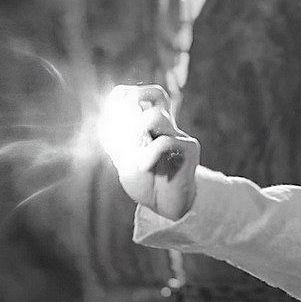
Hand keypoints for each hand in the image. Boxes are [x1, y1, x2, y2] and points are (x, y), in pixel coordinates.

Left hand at [100, 84, 199, 219]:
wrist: (166, 207)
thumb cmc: (145, 182)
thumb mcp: (123, 158)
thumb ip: (116, 136)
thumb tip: (111, 114)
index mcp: (153, 125)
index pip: (146, 94)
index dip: (127, 94)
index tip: (111, 113)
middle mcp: (168, 126)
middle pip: (157, 94)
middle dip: (132, 107)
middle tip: (123, 127)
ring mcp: (180, 136)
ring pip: (157, 116)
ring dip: (137, 131)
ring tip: (132, 151)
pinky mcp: (189, 149)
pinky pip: (165, 141)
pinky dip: (148, 154)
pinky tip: (144, 167)